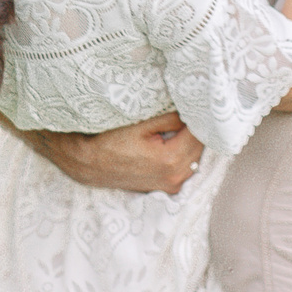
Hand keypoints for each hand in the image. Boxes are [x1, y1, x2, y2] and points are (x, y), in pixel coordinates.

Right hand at [25, 111, 206, 194]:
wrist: (90, 164)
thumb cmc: (111, 141)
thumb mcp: (142, 124)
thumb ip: (171, 118)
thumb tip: (192, 112)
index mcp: (171, 159)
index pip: (200, 135)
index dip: (200, 118)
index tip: (198, 104)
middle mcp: (175, 177)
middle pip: (201, 148)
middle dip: (198, 130)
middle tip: (193, 110)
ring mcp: (171, 185)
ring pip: (195, 158)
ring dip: (193, 142)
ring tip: (184, 124)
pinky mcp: (167, 187)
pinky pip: (186, 167)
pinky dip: (186, 154)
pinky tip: (177, 141)